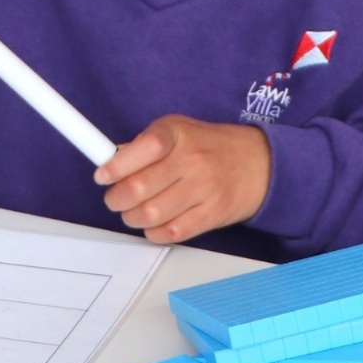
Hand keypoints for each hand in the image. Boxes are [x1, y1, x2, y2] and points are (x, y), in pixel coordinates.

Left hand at [93, 116, 271, 243]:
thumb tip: (111, 162)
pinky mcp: (213, 215)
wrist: (260, 163)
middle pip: (141, 188)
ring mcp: (204, 189)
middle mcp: (192, 160)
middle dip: (117, 198)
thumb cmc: (209, 145)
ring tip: (132, 212)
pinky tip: (152, 224)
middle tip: (114, 199)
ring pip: (153, 214)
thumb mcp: (177, 130)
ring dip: (132, 218)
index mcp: (177, 134)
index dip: (116, 166)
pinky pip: (173, 232)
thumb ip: (144, 144)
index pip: (143, 148)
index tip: (102, 176)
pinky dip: (154, 232)